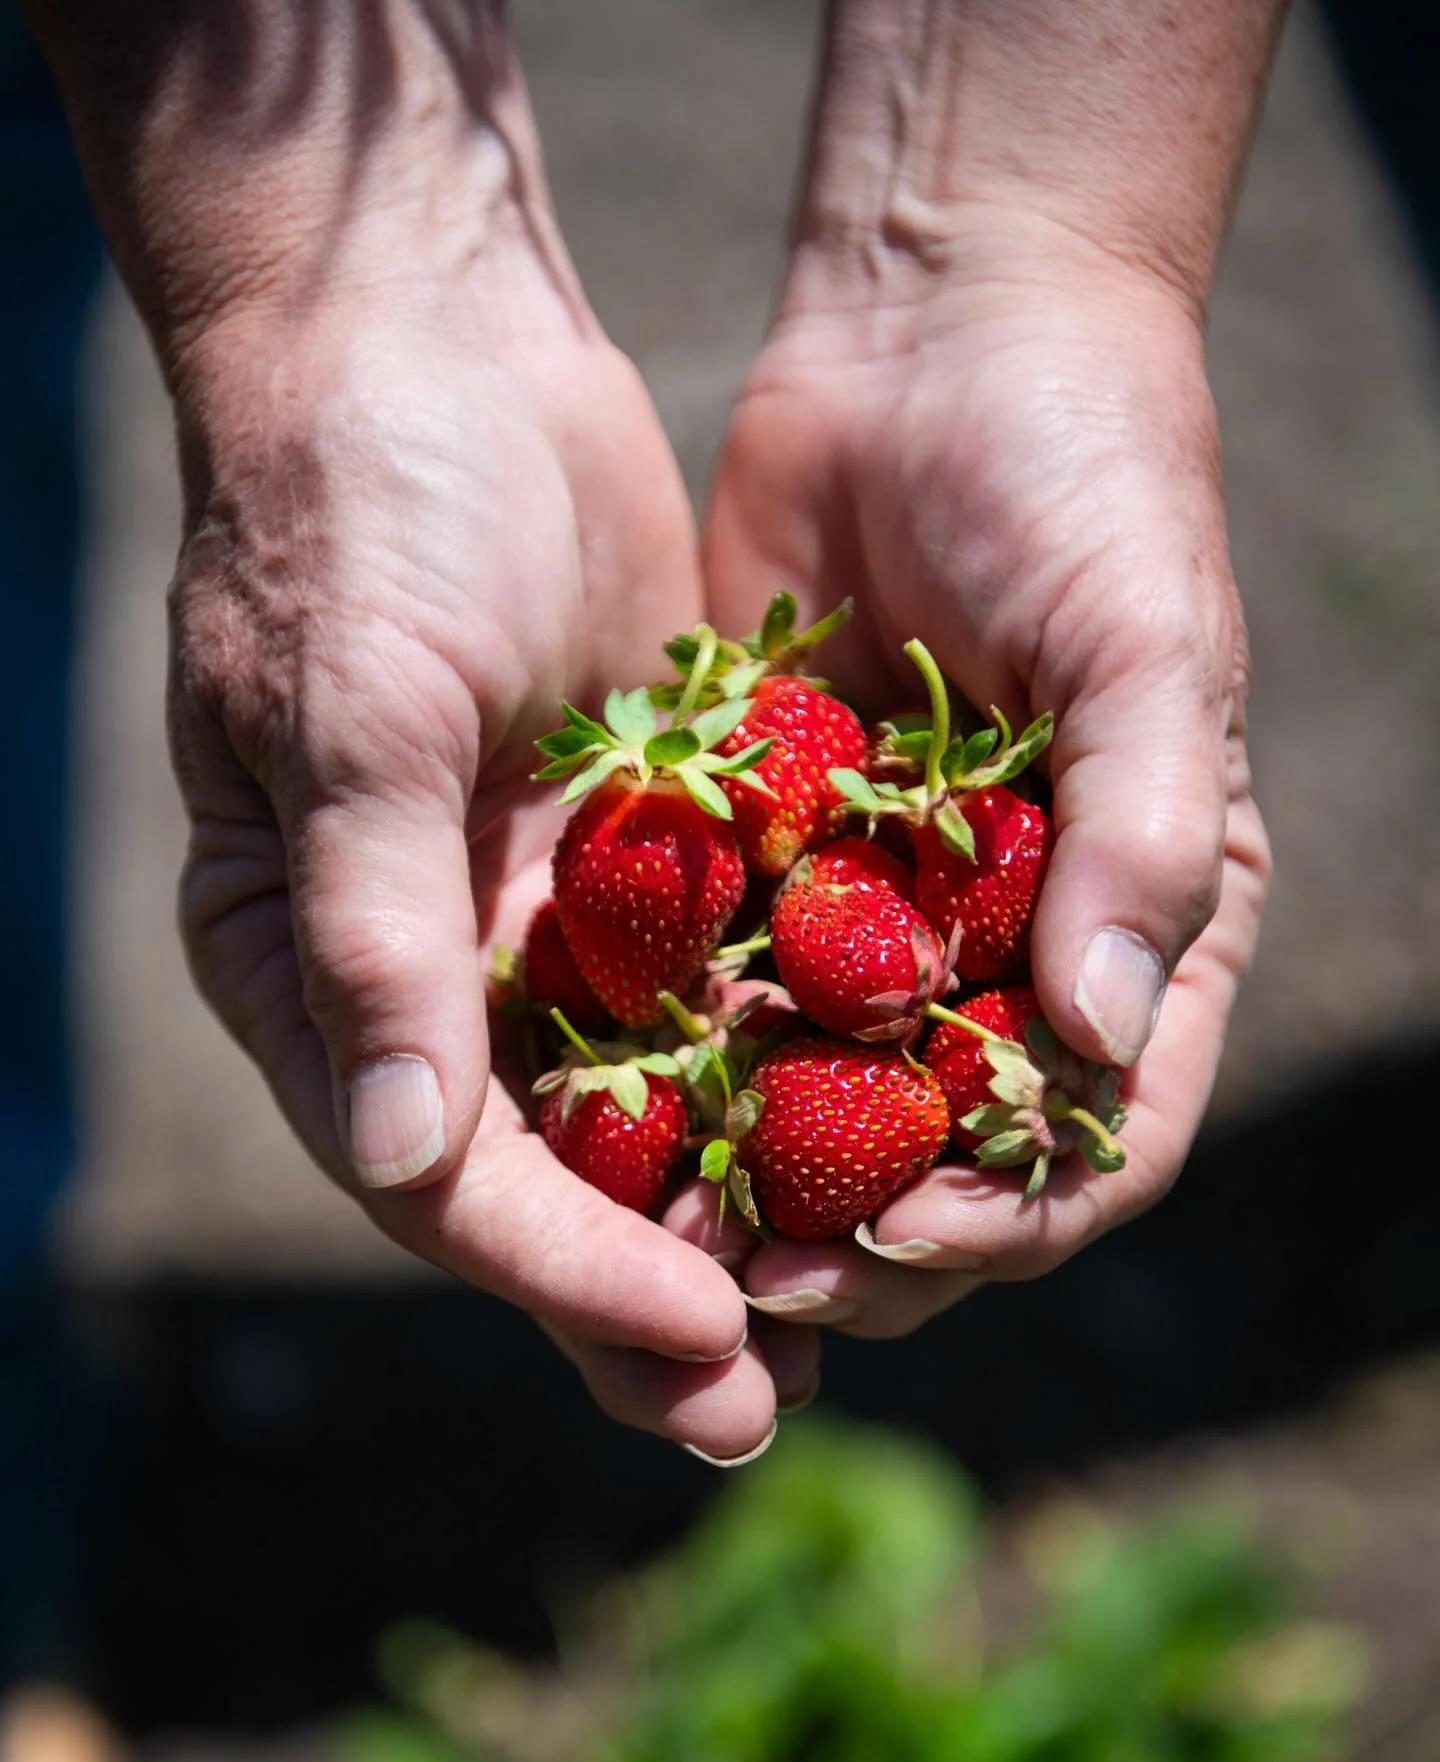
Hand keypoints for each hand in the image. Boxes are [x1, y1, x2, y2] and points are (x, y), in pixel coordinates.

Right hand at [169, 294, 812, 1459]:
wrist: (434, 340)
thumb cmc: (357, 514)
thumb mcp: (355, 716)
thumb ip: (372, 936)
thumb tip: (395, 1157)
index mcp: (315, 962)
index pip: (438, 1166)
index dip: (561, 1265)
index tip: (695, 1336)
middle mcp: (421, 963)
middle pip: (538, 1172)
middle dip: (647, 1289)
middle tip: (761, 1409)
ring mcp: (532, 910)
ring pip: (632, 1105)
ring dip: (725, 1211)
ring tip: (829, 1326)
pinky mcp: (631, 844)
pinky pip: (702, 987)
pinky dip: (769, 1069)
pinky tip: (863, 1139)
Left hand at [687, 215, 1269, 1339]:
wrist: (932, 334)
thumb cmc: (1086, 475)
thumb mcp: (1145, 646)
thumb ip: (1144, 839)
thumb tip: (1099, 1039)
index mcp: (1141, 918)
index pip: (1102, 1128)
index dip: (1013, 1211)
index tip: (900, 1232)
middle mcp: (1017, 936)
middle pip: (949, 1149)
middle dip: (863, 1231)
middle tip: (756, 1275)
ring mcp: (888, 903)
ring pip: (825, 1092)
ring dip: (755, 1174)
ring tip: (663, 1224)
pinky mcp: (778, 847)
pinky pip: (729, 975)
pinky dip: (680, 1047)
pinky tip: (605, 1093)